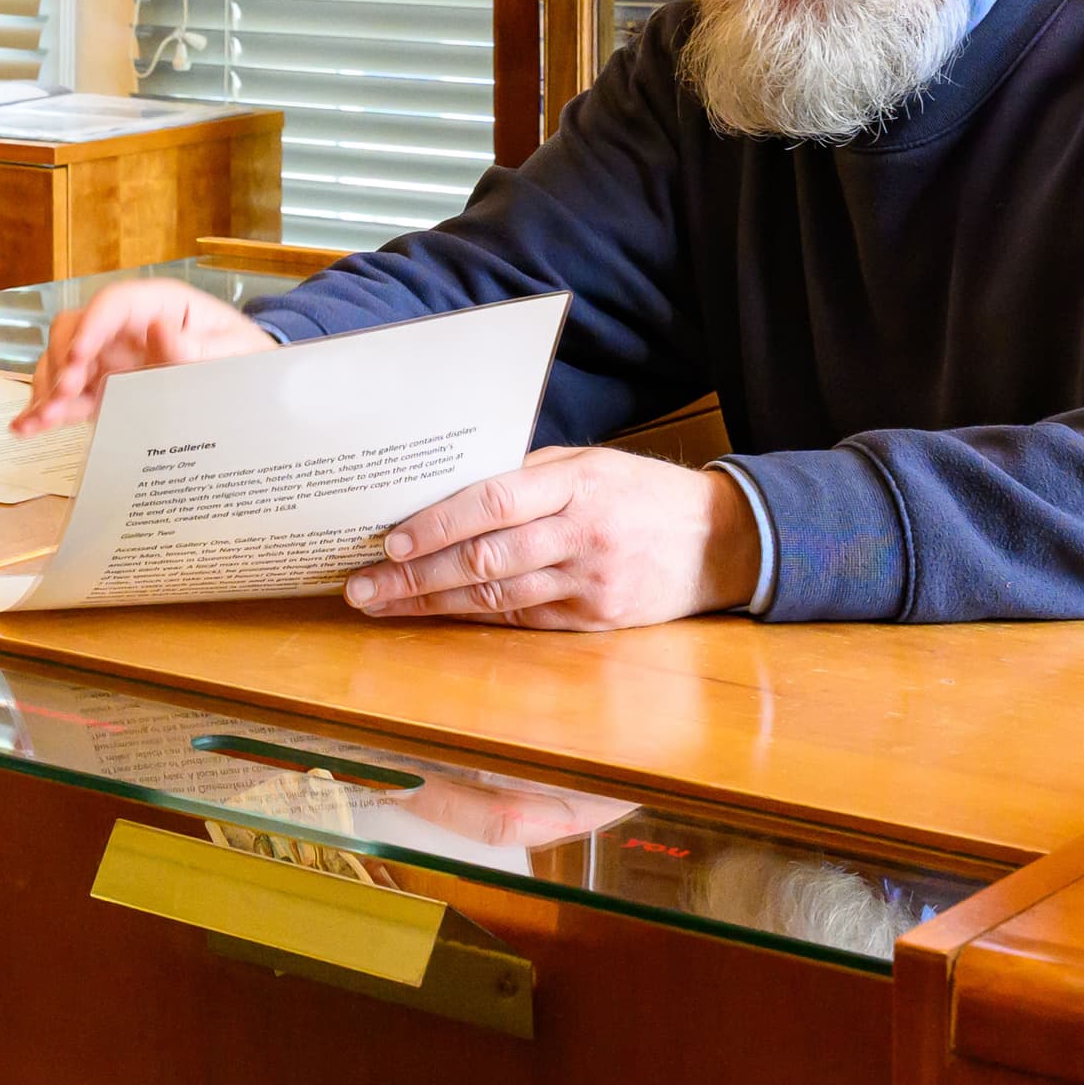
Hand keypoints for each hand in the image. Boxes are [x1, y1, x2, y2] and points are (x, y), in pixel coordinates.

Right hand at [15, 278, 274, 433]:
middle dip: (62, 359)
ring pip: (62, 363)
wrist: (252, 386)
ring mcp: (113, 360)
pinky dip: (47, 411)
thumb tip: (159, 331)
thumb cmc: (246, 358)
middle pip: (76, 330)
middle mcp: (127, 329)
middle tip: (66, 392)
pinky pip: (70, 397)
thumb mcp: (236, 353)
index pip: (114, 303)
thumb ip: (199, 347)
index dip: (91, 326)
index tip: (80, 356)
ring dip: (48, 389)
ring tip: (41, 419)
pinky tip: (27, 427)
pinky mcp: (107, 390)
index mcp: (160, 306)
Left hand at [340, 446, 760, 630]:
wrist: (722, 542)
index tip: (389, 540)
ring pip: (496, 597)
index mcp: (575, 484)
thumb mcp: (589, 464)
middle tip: (361, 585)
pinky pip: (522, 619)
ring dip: (431, 603)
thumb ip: (525, 476)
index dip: (437, 524)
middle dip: (415, 575)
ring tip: (381, 605)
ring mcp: (589, 582)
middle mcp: (581, 535)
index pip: (493, 502)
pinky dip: (473, 617)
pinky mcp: (595, 620)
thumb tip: (448, 486)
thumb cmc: (640, 493)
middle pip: (485, 559)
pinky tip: (434, 615)